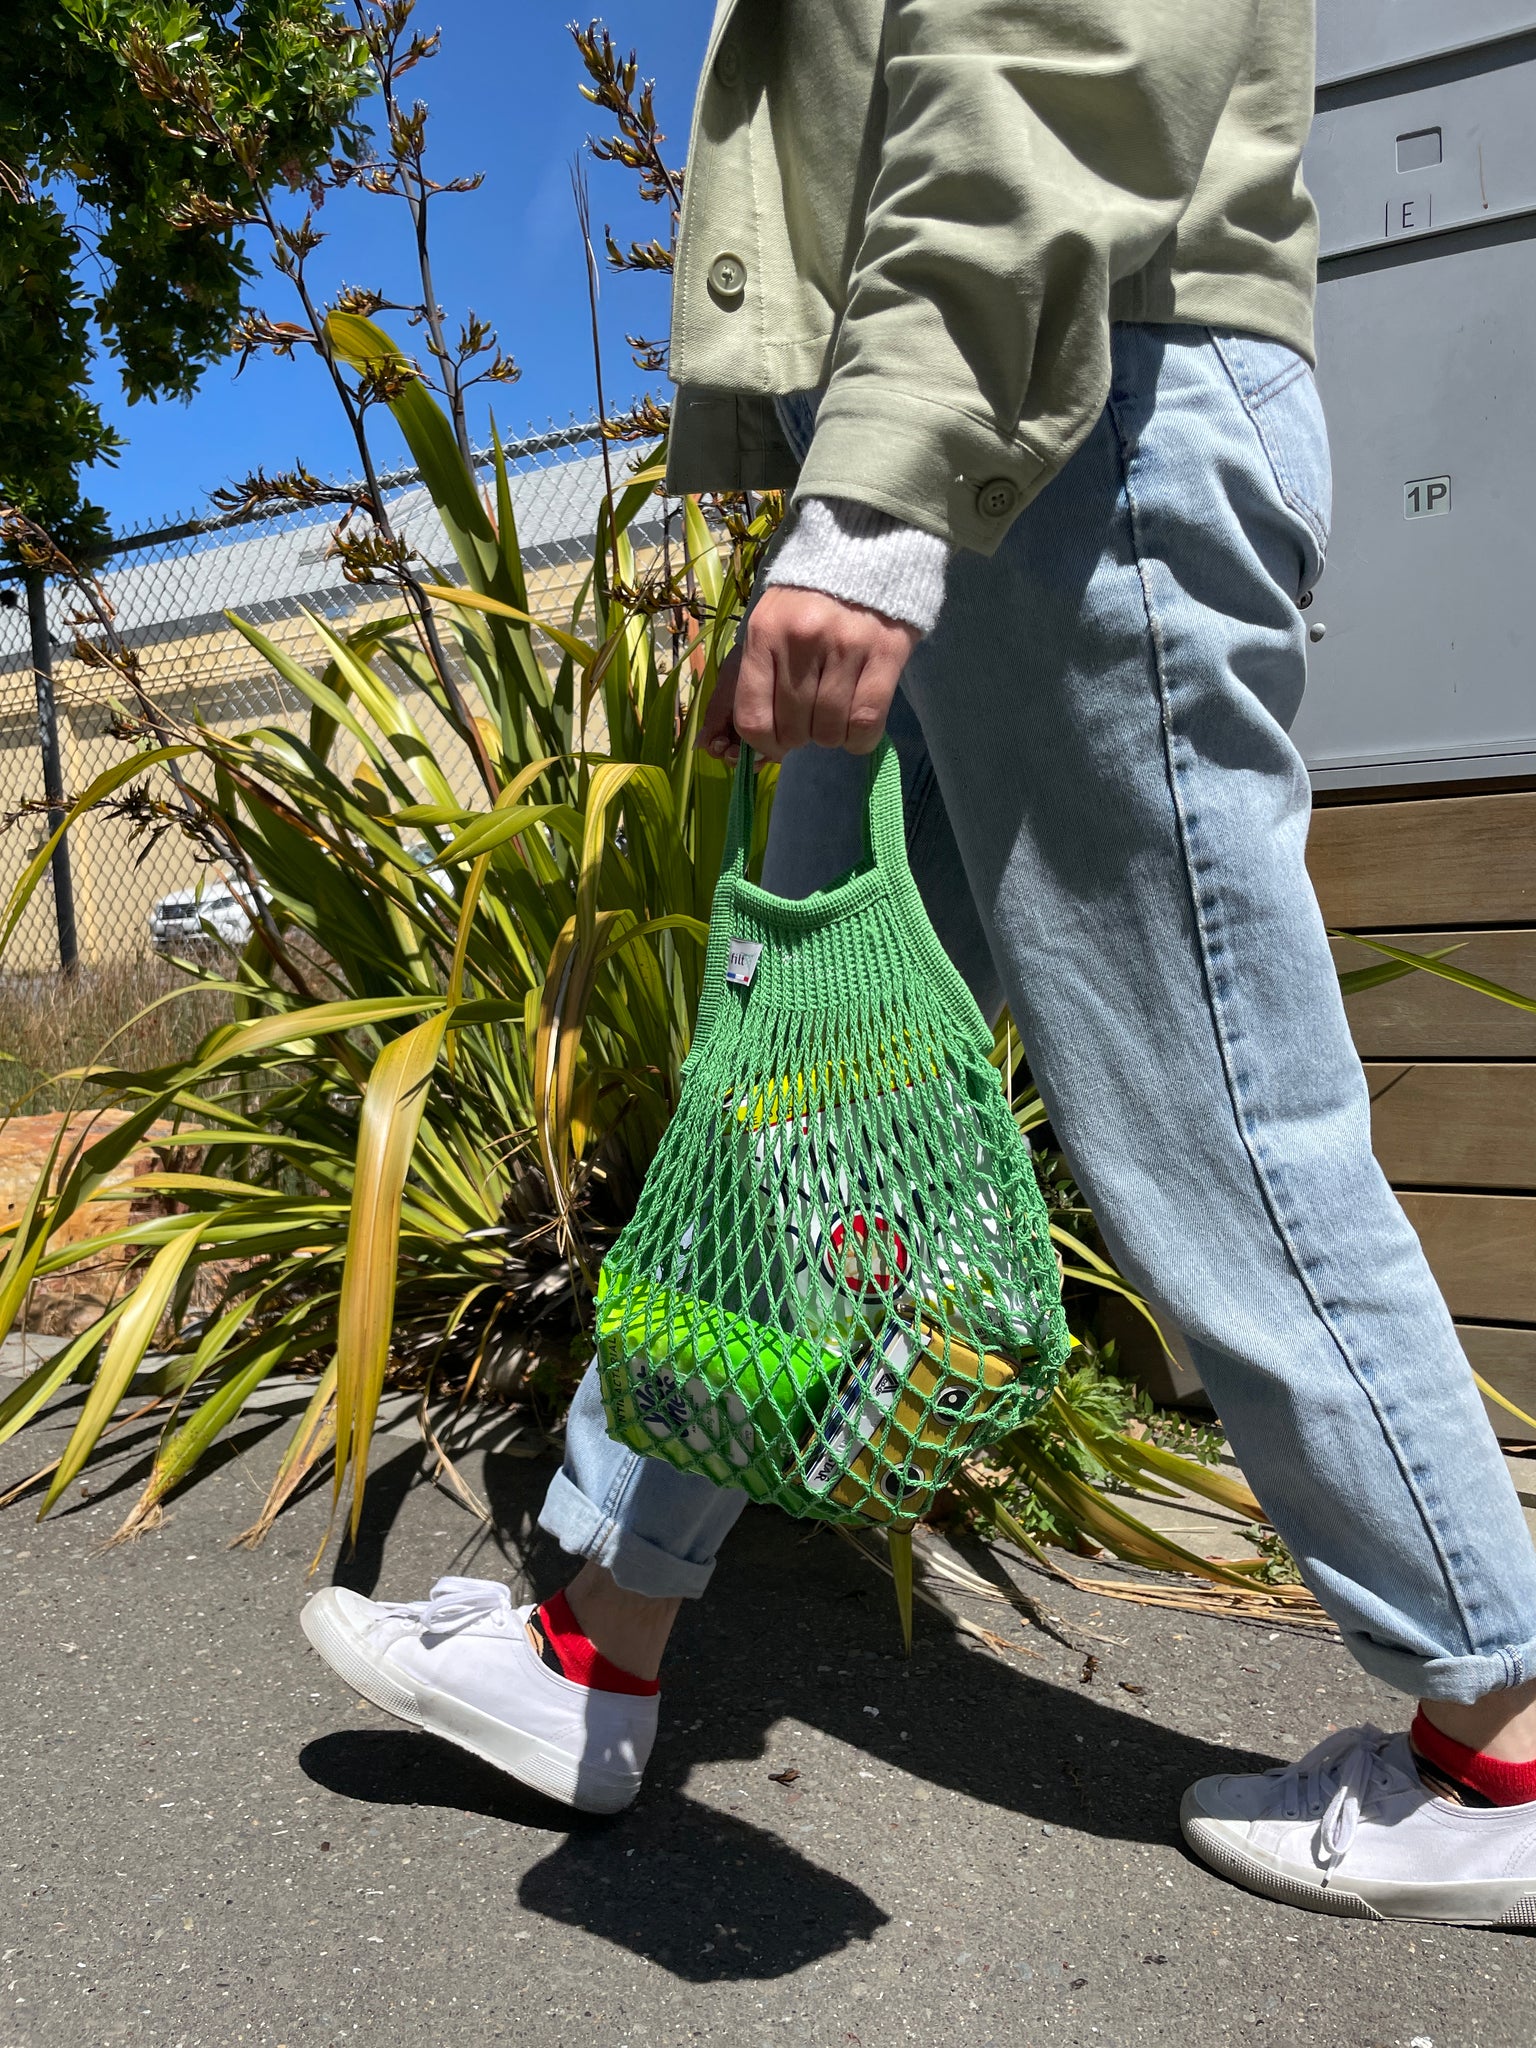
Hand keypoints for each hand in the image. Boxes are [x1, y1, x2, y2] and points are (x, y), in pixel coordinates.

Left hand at [698, 586, 918, 763]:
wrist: (864, 553)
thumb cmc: (805, 602)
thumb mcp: (762, 632)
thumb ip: (735, 688)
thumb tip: (707, 745)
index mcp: (763, 633)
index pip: (753, 716)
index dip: (762, 745)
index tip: (774, 744)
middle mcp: (801, 639)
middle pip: (792, 728)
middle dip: (797, 739)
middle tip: (806, 721)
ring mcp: (846, 646)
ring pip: (829, 729)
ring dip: (829, 737)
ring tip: (832, 717)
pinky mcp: (885, 653)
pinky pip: (867, 721)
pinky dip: (859, 739)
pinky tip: (855, 729)